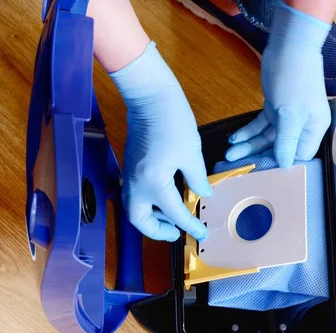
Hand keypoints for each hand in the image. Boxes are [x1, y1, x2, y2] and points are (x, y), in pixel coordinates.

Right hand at [111, 42, 210, 241]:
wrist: (150, 96)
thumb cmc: (172, 121)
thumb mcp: (191, 153)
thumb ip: (197, 179)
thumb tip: (204, 194)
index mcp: (154, 183)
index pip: (174, 213)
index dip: (190, 225)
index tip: (202, 233)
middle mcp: (137, 183)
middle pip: (139, 219)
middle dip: (156, 231)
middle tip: (176, 233)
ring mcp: (131, 174)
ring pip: (135, 207)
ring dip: (151, 218)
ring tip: (172, 219)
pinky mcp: (131, 165)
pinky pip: (136, 194)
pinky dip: (149, 203)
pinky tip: (166, 199)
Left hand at [225, 2, 331, 166]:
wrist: (289, 47)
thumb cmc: (297, 79)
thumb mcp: (291, 115)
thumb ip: (286, 141)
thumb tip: (284, 164)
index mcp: (313, 130)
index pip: (299, 156)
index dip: (282, 164)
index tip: (263, 171)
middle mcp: (302, 126)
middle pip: (279, 148)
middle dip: (257, 155)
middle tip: (237, 164)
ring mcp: (288, 117)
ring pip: (266, 137)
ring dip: (248, 144)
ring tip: (230, 153)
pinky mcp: (275, 108)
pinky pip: (260, 125)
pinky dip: (248, 131)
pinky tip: (235, 138)